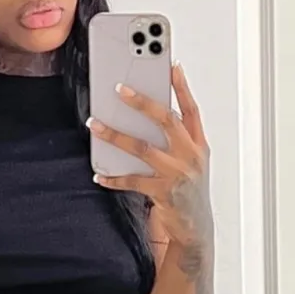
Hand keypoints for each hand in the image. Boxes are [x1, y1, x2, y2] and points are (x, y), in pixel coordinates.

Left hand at [87, 63, 212, 249]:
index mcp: (199, 145)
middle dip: (142, 102)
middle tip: (120, 89)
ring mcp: (176, 174)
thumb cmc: (189, 190)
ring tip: (95, 125)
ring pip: (142, 147)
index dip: (182, 88)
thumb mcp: (192, 162)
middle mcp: (190, 156)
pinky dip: (113, 177)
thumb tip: (148, 117)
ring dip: (115, 135)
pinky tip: (99, 174)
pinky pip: (132, 180)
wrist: (196, 227)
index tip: (172, 66)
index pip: (191, 110)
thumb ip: (177, 140)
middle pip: (166, 121)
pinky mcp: (162, 192)